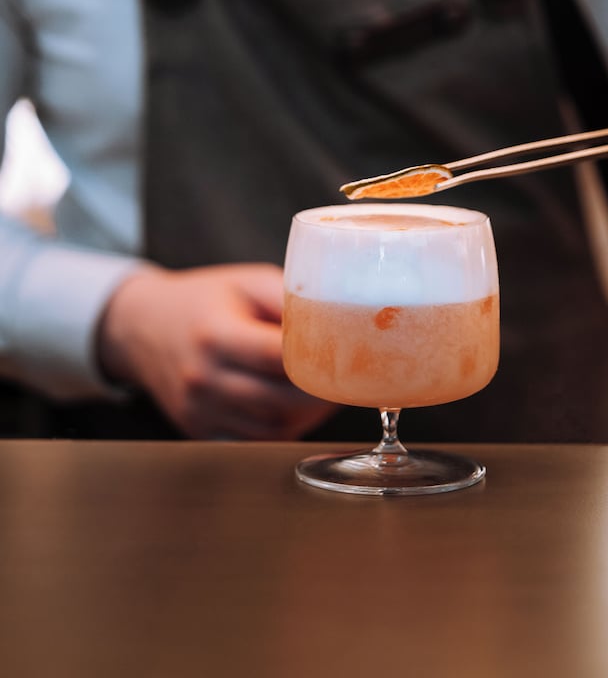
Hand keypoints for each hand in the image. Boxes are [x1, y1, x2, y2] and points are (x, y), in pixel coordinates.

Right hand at [96, 263, 336, 439]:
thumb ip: (290, 298)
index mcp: (215, 334)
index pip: (279, 359)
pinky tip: (296, 407)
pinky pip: (253, 441)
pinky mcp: (198, 429)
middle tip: (348, 381)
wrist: (142, 325)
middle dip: (321, 394)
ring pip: (271, 427)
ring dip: (306, 415)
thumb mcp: (247, 282)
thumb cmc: (205, 299)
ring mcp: (198, 409)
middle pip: (280, 400)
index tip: (350, 359)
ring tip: (326, 393)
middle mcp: (203, 377)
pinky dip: (281, 429)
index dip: (321, 363)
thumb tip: (340, 316)